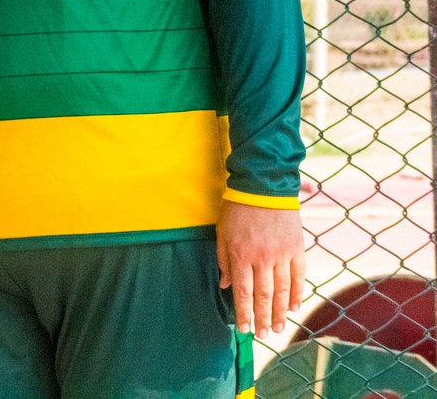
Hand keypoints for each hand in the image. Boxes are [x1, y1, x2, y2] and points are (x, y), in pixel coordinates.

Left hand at [217, 200, 306, 338]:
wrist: (263, 186)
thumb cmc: (237, 209)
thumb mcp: (222, 232)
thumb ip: (224, 260)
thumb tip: (225, 285)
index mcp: (241, 255)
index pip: (243, 292)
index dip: (244, 313)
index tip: (244, 330)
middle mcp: (262, 258)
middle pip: (263, 296)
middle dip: (263, 318)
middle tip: (264, 336)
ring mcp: (282, 254)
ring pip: (282, 290)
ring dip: (281, 312)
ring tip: (279, 329)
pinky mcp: (297, 249)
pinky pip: (299, 277)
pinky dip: (297, 293)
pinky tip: (294, 307)